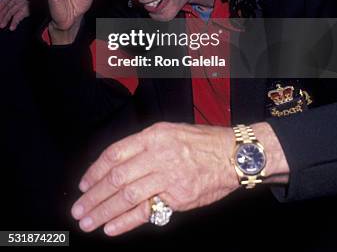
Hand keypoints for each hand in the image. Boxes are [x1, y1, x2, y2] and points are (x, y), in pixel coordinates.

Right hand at [0, 0, 41, 29]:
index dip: (2, 3)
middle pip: (9, 4)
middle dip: (3, 13)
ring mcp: (25, 2)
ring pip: (13, 10)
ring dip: (7, 18)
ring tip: (2, 26)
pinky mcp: (29, 9)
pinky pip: (19, 15)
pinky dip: (15, 21)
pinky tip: (12, 27)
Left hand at [71, 121, 236, 236]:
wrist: (234, 154)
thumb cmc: (202, 143)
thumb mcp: (171, 132)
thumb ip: (145, 147)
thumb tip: (117, 166)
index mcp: (153, 135)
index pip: (115, 153)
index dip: (95, 170)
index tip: (84, 185)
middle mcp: (158, 153)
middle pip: (117, 176)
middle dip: (94, 195)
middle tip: (78, 209)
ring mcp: (168, 175)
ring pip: (127, 195)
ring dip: (104, 211)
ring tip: (88, 222)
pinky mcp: (178, 196)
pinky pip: (146, 211)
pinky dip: (125, 221)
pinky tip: (110, 228)